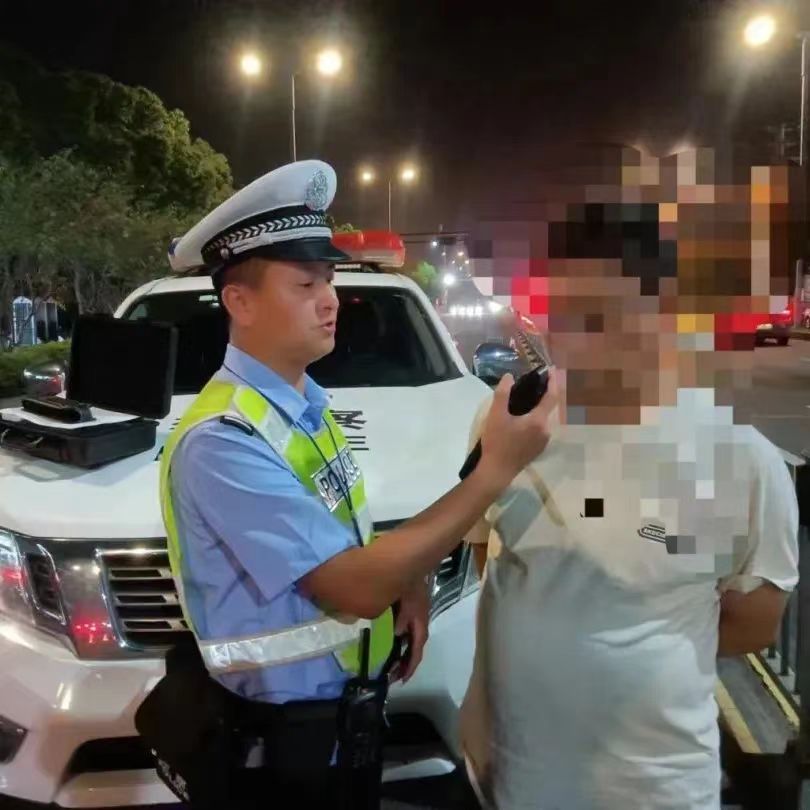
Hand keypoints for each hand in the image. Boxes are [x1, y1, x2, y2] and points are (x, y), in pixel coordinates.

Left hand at [390, 580, 429, 683]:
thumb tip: (399, 633)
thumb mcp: (406, 597)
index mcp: (419, 619)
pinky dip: (404, 641)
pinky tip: (395, 643)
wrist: (413, 561)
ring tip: (394, 666)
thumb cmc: (408, 579)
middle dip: (407, 663)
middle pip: (416, 646)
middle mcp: (420, 619)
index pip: (417, 646)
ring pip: (413, 639)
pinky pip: (410, 629)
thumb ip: (402, 615)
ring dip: (405, 653)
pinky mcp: (411, 608)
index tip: (402, 679)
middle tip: (395, 677)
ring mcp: (417, 614)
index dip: (411, 664)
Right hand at [478, 369, 556, 485]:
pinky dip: (537, 418)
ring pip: (545, 419)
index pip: (551, 397)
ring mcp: (543, 441)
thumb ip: (502, 394)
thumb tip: (508, 377)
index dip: (552, 382)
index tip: (551, 370)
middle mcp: (546, 430)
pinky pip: (541, 428)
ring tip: (529, 397)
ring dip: (540, 407)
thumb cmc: (497, 442)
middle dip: (545, 393)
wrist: (497, 472)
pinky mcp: (538, 449)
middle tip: (537, 381)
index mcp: (538, 421)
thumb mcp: (495, 416)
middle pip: (550, 407)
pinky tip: (525, 417)